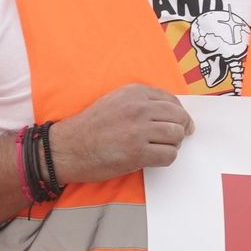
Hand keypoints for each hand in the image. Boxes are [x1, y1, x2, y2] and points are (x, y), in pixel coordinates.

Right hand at [50, 84, 193, 183]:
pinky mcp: (137, 153)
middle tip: (178, 137)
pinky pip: (168, 155)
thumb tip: (170, 111)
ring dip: (173, 144)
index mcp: (135, 93)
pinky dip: (166, 158)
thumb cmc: (91, 126)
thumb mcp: (115, 101)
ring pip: (176, 135)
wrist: (68, 148)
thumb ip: (141, 101)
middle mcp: (139, 108)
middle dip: (181, 128)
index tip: (179, 122)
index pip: (172, 100)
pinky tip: (154, 158)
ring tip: (161, 147)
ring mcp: (139, 131)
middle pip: (178, 117)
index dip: (178, 113)